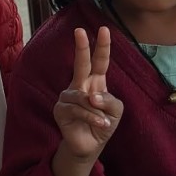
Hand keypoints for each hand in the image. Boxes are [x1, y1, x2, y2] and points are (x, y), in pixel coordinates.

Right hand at [54, 27, 123, 159]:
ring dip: (97, 112)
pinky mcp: (60, 109)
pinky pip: (78, 109)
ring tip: (103, 122)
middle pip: (81, 64)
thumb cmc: (103, 124)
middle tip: (79, 30)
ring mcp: (68, 96)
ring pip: (84, 97)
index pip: (99, 61)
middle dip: (81, 47)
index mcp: (95, 82)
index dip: (102, 46)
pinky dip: (91, 118)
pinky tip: (99, 124)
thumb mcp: (115, 112)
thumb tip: (92, 97)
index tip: (104, 29)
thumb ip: (109, 100)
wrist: (89, 145)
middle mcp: (80, 85)